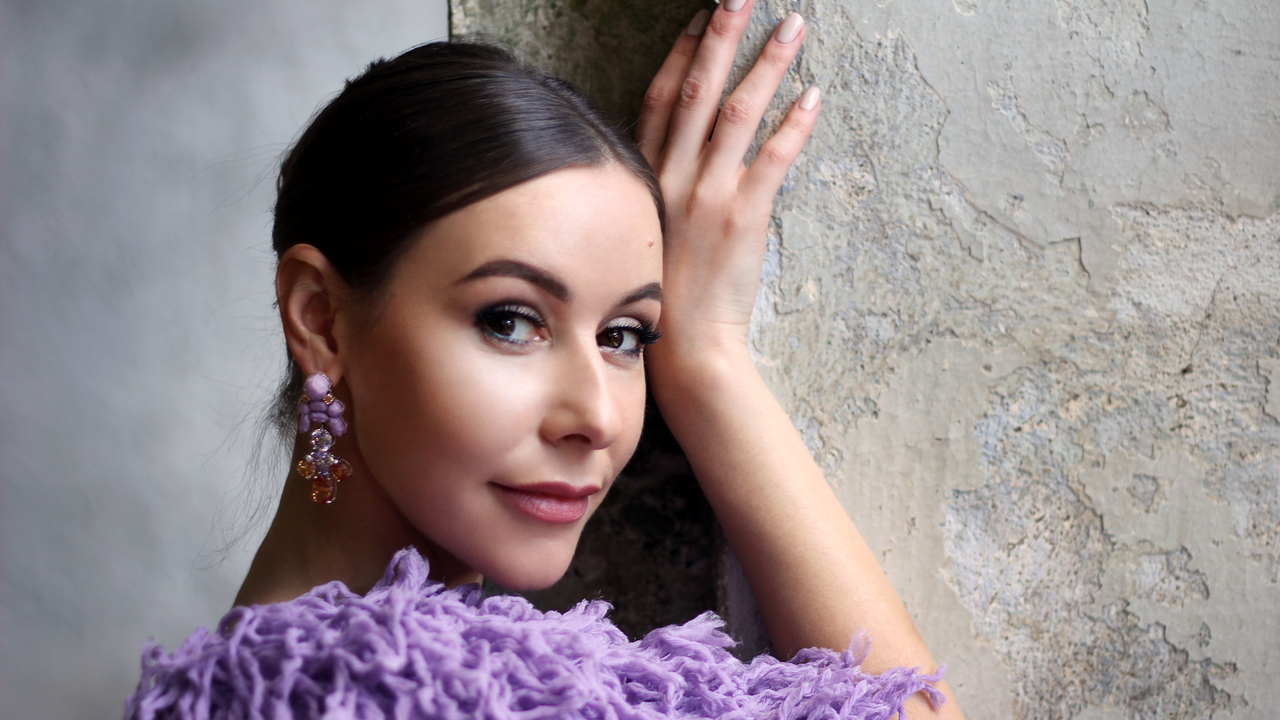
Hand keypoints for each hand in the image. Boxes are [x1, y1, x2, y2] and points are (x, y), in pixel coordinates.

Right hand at [636, 0, 817, 366]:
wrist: (684, 347)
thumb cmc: (664, 295)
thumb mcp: (647, 233)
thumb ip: (661, 191)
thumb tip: (683, 160)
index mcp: (646, 179)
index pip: (660, 101)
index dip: (681, 56)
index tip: (699, 20)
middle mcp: (672, 178)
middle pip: (697, 92)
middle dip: (721, 37)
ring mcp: (707, 195)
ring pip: (739, 114)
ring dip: (767, 65)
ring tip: (792, 27)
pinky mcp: (743, 217)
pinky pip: (773, 159)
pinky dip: (795, 124)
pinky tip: (813, 95)